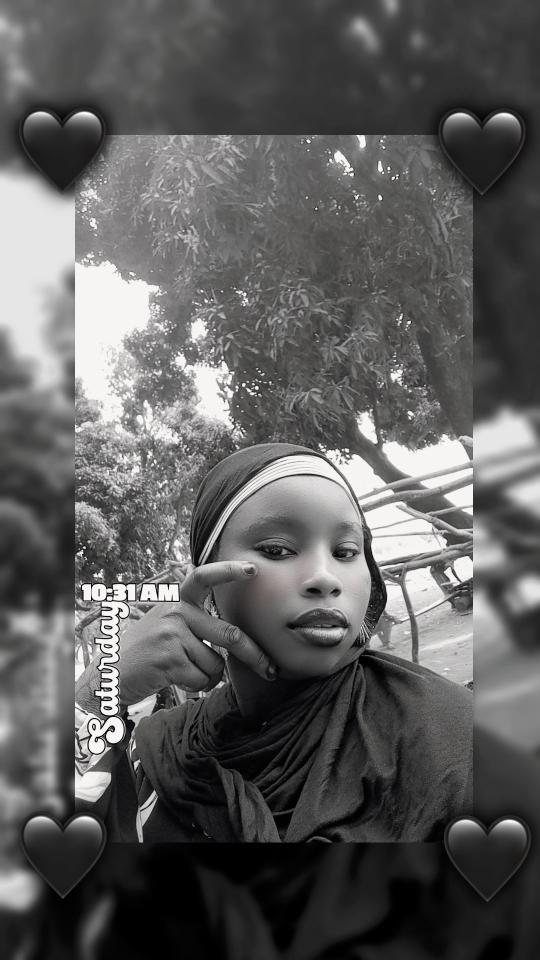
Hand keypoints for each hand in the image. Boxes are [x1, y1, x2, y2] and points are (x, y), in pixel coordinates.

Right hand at [117, 560, 276, 704]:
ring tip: (183, 669)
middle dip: (254, 655)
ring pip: (216, 664)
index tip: (253, 569)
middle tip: (270, 669)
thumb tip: (238, 636)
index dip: (229, 571)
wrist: (110, 672)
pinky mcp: (170, 659)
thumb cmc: (147, 650)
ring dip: (209, 675)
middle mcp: (177, 612)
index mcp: (178, 600)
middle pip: (230, 635)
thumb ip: (196, 620)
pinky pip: (203, 679)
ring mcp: (172, 635)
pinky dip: (197, 685)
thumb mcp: (168, 622)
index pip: (204, 577)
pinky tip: (176, 678)